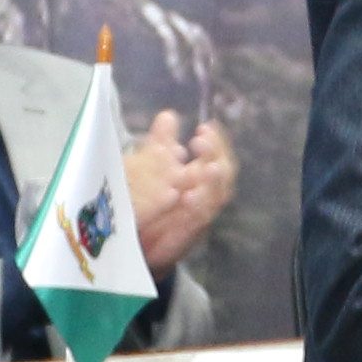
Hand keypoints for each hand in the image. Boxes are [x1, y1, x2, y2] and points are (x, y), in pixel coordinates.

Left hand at [127, 111, 237, 270]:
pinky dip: (198, 208)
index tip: (205, 127)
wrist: (139, 246)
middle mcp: (203, 193)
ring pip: (217, 195)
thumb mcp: (151, 168)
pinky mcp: (189, 233)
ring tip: (210, 166)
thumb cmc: (149, 205)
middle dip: (216, 154)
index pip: (215, 154)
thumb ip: (161, 145)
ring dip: (214, 180)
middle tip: (201, 140)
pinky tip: (190, 196)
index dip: (215, 140)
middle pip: (223, 172)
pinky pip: (199, 221)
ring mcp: (199, 213)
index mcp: (196, 176)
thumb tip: (169, 116)